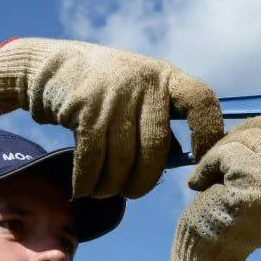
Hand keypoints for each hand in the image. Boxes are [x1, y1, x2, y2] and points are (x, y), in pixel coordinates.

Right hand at [0, 38, 223, 198]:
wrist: (52, 67)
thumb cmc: (104, 90)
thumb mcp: (139, 93)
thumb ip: (162, 120)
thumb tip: (185, 160)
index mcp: (165, 77)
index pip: (202, 102)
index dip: (208, 135)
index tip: (199, 162)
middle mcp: (144, 82)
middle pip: (156, 149)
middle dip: (143, 181)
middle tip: (131, 192)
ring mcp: (114, 94)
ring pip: (123, 161)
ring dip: (111, 186)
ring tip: (103, 190)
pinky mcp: (85, 108)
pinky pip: (92, 160)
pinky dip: (88, 181)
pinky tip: (84, 187)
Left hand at [168, 108, 260, 260]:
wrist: (210, 250)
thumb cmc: (237, 209)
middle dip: (255, 127)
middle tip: (232, 150)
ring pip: (255, 134)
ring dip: (226, 147)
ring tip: (216, 174)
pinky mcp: (257, 187)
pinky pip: (230, 151)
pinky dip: (209, 162)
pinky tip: (201, 184)